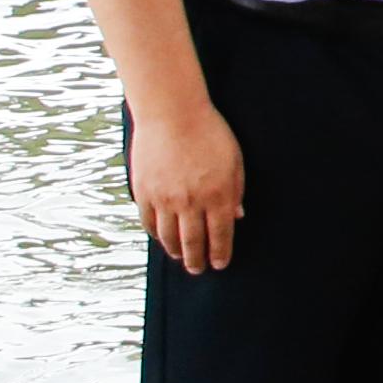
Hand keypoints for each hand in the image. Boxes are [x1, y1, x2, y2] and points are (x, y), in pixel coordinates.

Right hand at [131, 98, 244, 273]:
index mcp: (217, 194)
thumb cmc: (209, 132)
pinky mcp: (144, 192)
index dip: (220, 253)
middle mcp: (190, 202)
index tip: (220, 264)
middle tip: (199, 270)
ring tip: (181, 258)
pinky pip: (149, 223)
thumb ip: (236, 190)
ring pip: (169, 238)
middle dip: (197, 261)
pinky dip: (156, 235)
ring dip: (176, 251)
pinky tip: (162, 238)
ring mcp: (165, 199)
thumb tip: (237, 216)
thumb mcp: (234, 160)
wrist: (172, 112)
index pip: (220, 235)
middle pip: (193, 243)